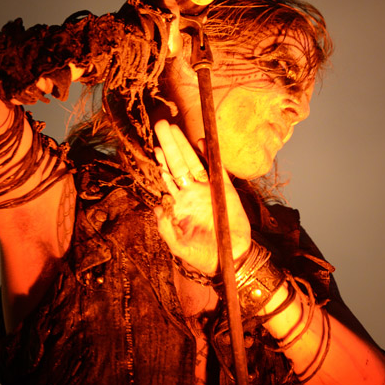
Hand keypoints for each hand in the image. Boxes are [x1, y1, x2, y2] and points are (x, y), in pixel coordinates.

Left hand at [151, 119, 251, 276]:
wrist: (229, 260)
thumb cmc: (201, 255)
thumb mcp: (176, 244)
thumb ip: (165, 225)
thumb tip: (158, 205)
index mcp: (180, 204)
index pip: (168, 178)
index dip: (161, 162)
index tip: (155, 146)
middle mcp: (192, 193)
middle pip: (179, 164)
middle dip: (170, 145)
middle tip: (162, 125)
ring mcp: (208, 190)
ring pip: (195, 162)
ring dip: (185, 146)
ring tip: (175, 129)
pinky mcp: (225, 192)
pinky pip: (217, 170)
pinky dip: (210, 157)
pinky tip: (203, 143)